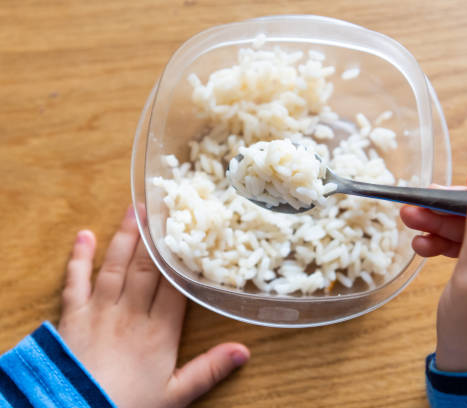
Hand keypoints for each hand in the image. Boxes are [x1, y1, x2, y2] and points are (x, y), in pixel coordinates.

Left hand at [58, 206, 249, 407]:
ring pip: (115, 266)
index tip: (188, 229)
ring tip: (134, 210)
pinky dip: (78, 257)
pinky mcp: (73, 316)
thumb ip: (209, 369)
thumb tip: (245, 350)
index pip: (174, 284)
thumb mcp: (176, 394)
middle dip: (155, 236)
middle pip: (146, 268)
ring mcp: (100, 311)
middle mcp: (131, 313)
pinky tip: (84, 235)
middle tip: (161, 205)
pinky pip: (75, 281)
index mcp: (159, 331)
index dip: (181, 256)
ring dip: (126, 237)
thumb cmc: (129, 406)